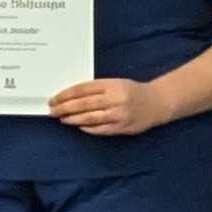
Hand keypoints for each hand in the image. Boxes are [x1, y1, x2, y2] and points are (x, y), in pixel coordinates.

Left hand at [48, 78, 170, 134]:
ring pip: (91, 118)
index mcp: (110, 85)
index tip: (54, 98)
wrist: (158, 102)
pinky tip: (79, 127)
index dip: (66, 94)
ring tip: (62, 119)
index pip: (82, 89)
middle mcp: (114, 99)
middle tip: (52, 110)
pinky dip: (88, 128)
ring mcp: (119, 114)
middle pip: (84, 104)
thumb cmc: (131, 91)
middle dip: (65, 108)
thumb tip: (71, 96)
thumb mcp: (115, 83)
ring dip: (74, 119)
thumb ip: (96, 88)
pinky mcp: (123, 127)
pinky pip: (101, 129)